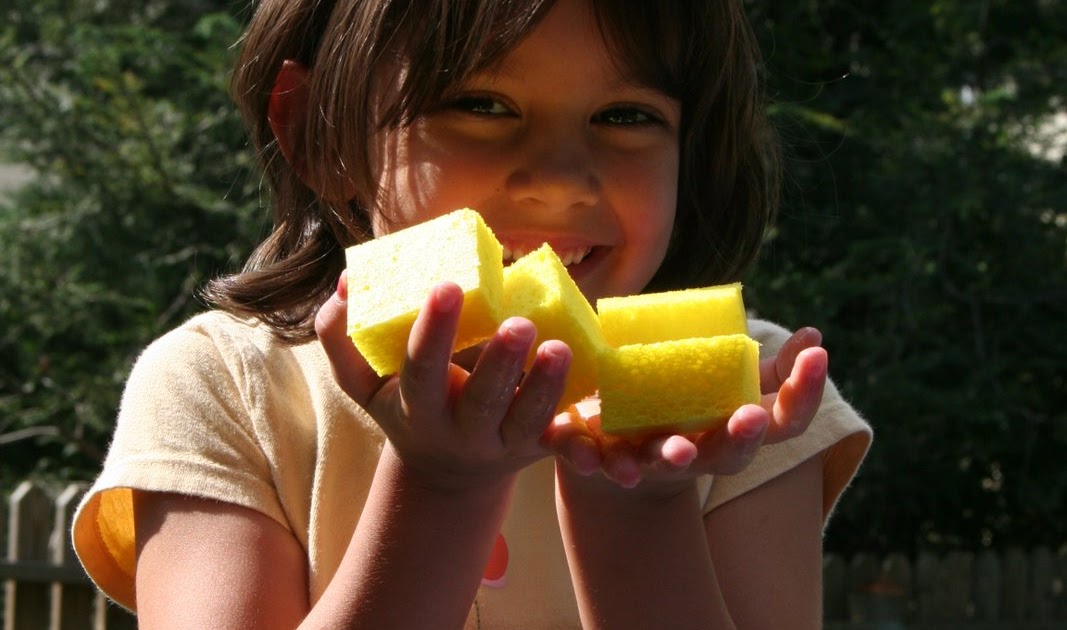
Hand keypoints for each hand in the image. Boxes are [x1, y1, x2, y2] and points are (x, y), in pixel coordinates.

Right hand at [315, 272, 569, 490]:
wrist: (445, 473)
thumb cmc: (404, 404)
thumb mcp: (363, 383)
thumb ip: (342, 334)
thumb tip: (346, 281)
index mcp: (416, 409)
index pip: (420, 371)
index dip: (433, 331)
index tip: (448, 285)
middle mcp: (460, 431)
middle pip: (481, 402)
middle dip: (500, 363)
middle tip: (519, 322)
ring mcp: (503, 443)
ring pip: (528, 421)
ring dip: (546, 386)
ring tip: (561, 347)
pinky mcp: (538, 447)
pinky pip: (562, 441)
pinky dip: (580, 431)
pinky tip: (593, 392)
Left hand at [543, 327, 826, 490]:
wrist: (614, 434)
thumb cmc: (685, 401)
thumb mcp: (725, 379)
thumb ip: (766, 366)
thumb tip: (814, 336)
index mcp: (735, 430)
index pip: (784, 422)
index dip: (804, 393)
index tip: (819, 355)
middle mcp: (704, 453)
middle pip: (732, 455)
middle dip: (742, 437)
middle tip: (751, 417)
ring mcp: (658, 460)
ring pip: (671, 465)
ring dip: (677, 458)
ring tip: (680, 451)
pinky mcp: (611, 458)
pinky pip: (608, 466)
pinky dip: (605, 464)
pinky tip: (599, 458)